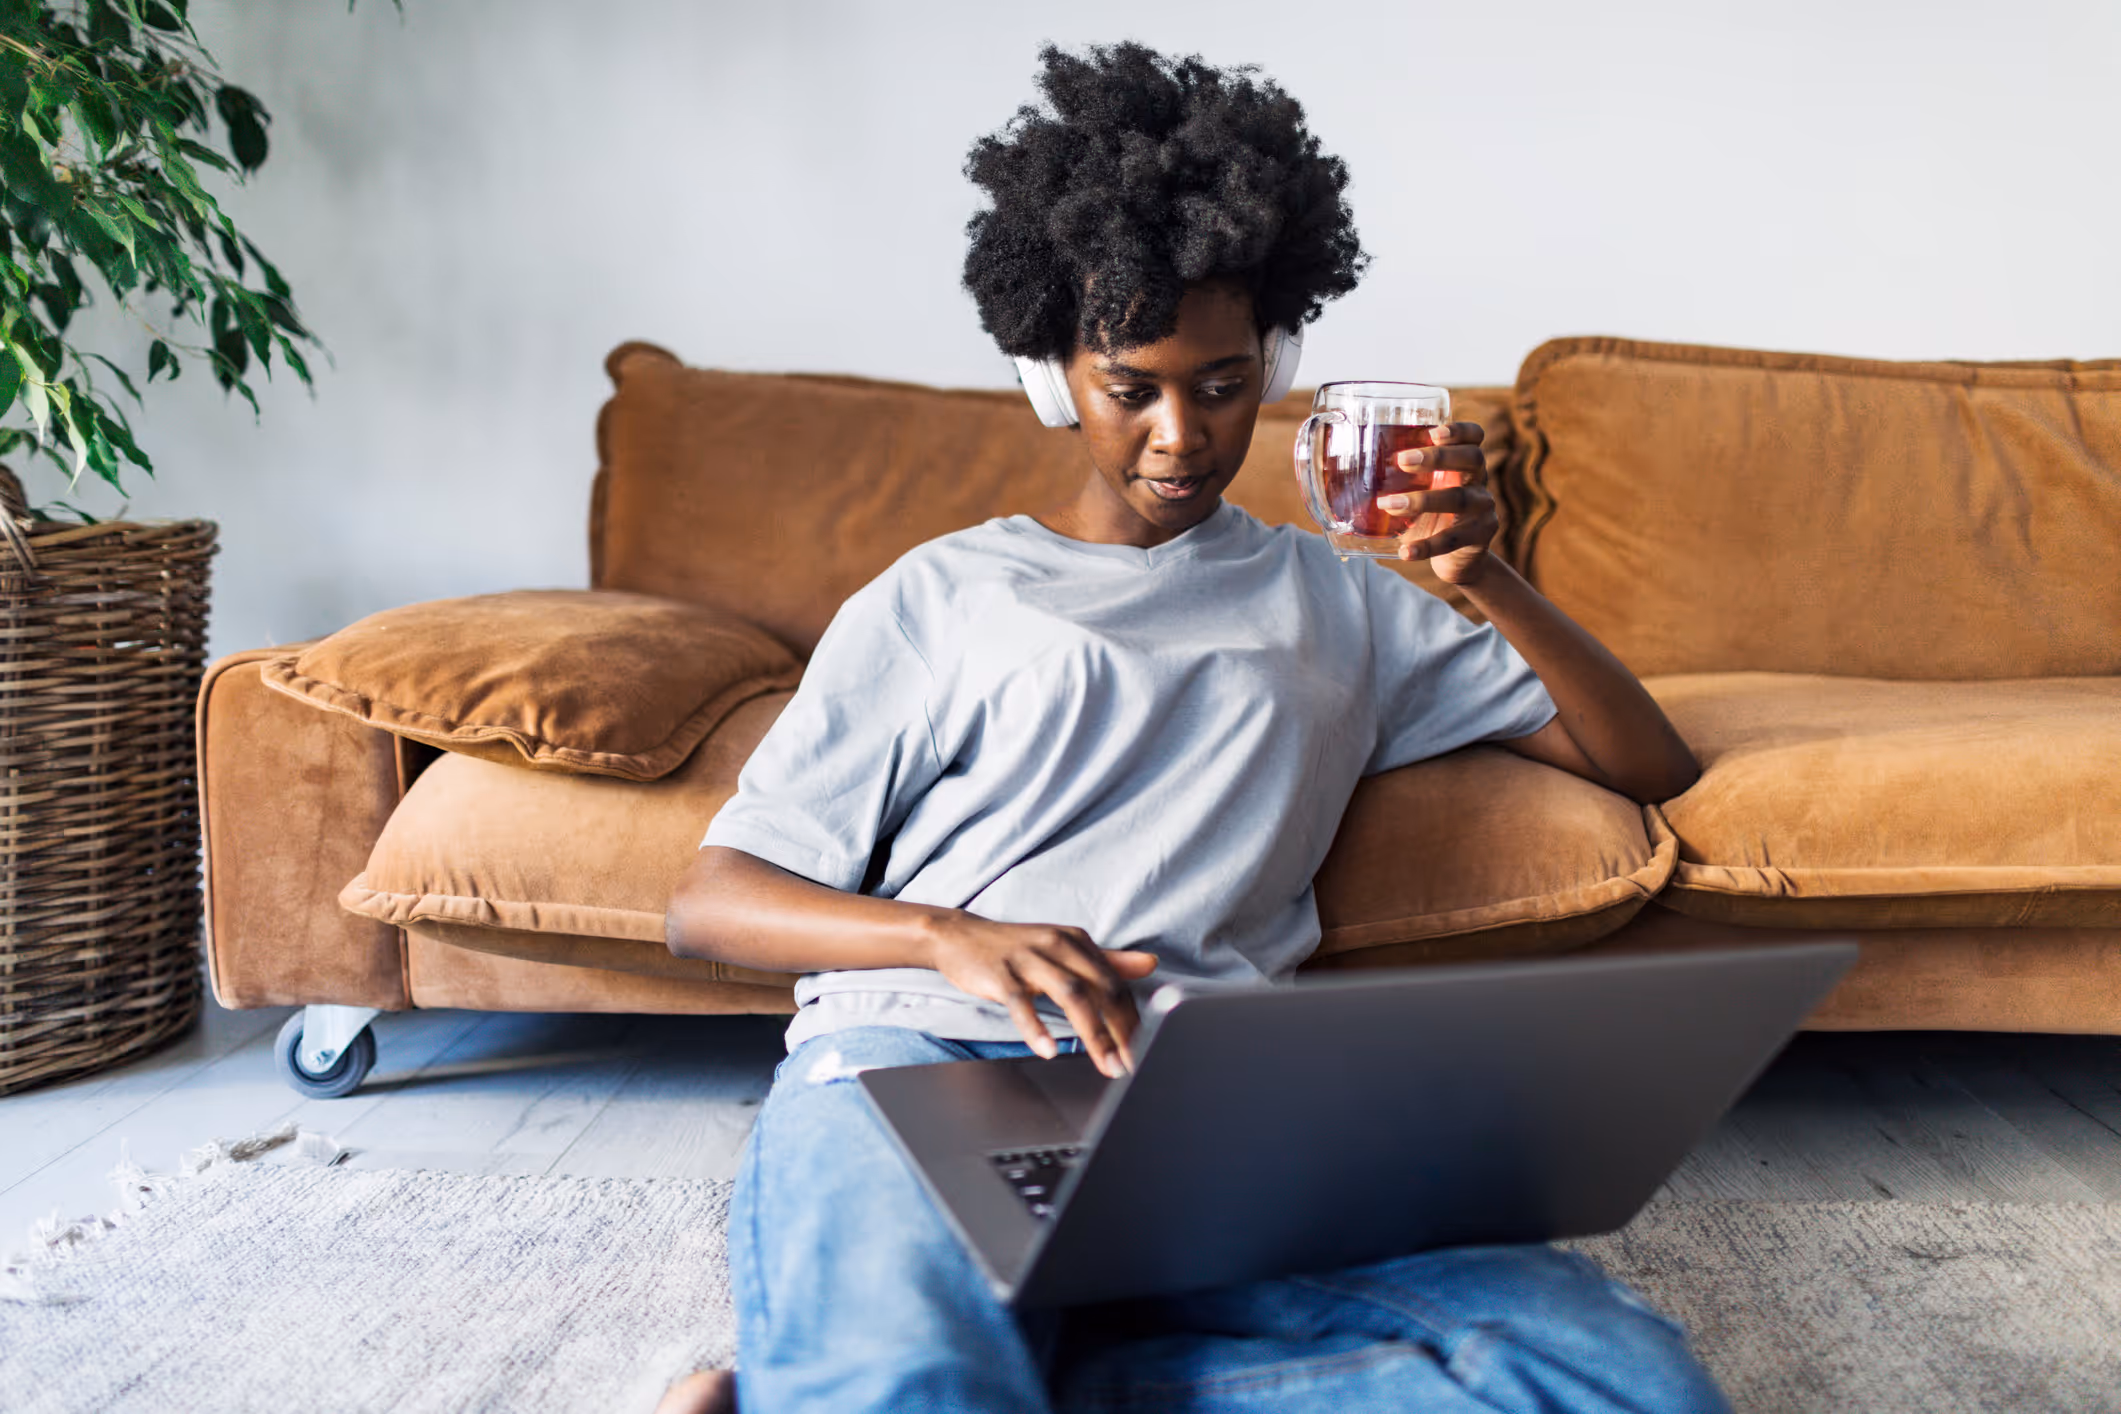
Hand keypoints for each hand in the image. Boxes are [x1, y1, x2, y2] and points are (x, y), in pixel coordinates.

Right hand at [921, 913, 1157, 1077]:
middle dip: (1121, 1030)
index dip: (1133, 1018)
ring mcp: (1028, 958)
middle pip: (1100, 988)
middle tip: (1133, 1064)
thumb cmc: (1016, 948)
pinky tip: (1048, 1050)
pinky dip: (1036, 1027)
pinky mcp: (1000, 973)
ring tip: (1107, 1064)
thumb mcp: (1064, 948)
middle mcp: (1057, 945)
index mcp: (1077, 941)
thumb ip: (1107, 960)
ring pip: (1070, 994)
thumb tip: (1150, 964)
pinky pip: (1020, 1002)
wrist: (959, 936)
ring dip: (1093, 1033)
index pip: (1115, 982)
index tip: (1146, 1049)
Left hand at [1375, 421, 1498, 586]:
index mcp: (1464, 463)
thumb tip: (1333, 466)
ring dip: (1422, 500)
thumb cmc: (1430, 516)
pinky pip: (1452, 540)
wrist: (1457, 559)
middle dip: (1438, 457)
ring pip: (1459, 499)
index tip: (1434, 431)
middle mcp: (1479, 481)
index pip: (1474, 436)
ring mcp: (1483, 509)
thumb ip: (1395, 477)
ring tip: (1388, 505)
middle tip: (1403, 460)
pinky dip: (1426, 546)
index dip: (1459, 430)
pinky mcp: (1479, 537)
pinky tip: (1405, 551)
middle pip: (1472, 459)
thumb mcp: (1419, 491)